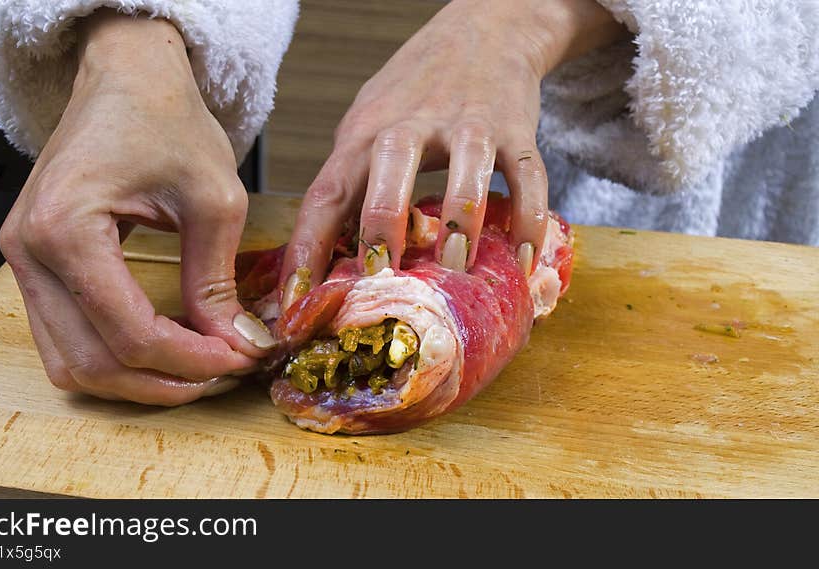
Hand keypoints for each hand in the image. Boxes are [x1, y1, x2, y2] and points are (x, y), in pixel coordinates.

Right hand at [0, 11, 275, 404]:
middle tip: (223, 373)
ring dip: (136, 380)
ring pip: (71, 363)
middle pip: (92, 362)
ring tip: (197, 369)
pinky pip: (65, 339)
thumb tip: (238, 344)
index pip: (128, 332)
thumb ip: (216, 281)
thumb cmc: (168, 121)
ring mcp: (23, 262)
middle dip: (165, 382)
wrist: (127, 78)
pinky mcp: (36, 265)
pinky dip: (113, 357)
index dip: (190, 360)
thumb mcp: (213, 199)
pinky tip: (164, 349)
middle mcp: (28, 252)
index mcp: (66, 228)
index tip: (240, 359)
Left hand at [279, 0, 626, 305]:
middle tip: (381, 278)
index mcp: (365, 134)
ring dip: (460, 225)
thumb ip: (352, 183)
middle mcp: (412, 125)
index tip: (297, 303)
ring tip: (457, 271)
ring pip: (466, 173)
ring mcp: (468, 125)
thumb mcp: (367, 124)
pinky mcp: (516, 130)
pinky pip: (528, 177)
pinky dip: (529, 220)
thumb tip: (329, 261)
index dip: (307, 249)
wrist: (484, 29)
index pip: (326, 193)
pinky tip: (524, 261)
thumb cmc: (415, 90)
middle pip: (390, 172)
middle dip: (382, 228)